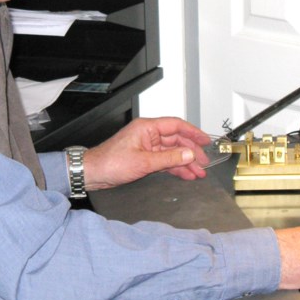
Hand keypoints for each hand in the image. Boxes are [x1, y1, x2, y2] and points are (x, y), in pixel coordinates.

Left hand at [83, 117, 211, 190]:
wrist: (93, 173)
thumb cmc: (110, 163)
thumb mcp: (144, 162)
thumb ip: (169, 158)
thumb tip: (189, 154)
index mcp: (147, 127)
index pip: (176, 125)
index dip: (193, 132)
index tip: (205, 141)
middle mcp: (148, 134)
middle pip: (176, 140)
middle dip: (191, 151)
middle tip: (204, 162)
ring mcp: (147, 146)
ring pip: (172, 152)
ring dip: (185, 162)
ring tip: (198, 172)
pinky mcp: (144, 158)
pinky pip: (165, 161)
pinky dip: (176, 167)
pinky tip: (186, 174)